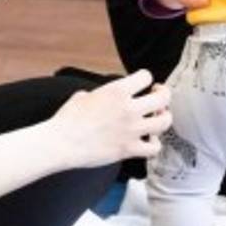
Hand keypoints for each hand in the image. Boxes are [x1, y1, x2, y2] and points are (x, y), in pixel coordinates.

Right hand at [49, 69, 171, 167]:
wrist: (61, 143)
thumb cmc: (68, 119)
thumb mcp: (84, 95)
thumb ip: (101, 93)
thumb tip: (99, 97)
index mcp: (117, 90)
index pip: (146, 76)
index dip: (145, 79)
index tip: (143, 85)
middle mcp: (129, 108)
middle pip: (163, 97)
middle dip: (163, 95)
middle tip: (157, 97)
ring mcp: (131, 130)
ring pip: (165, 122)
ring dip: (163, 118)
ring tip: (156, 118)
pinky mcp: (128, 149)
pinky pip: (154, 148)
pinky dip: (154, 144)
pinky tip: (148, 141)